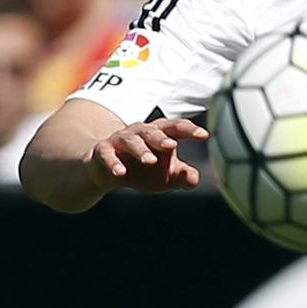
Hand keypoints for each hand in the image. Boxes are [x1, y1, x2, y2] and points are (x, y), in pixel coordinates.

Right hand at [86, 117, 208, 194]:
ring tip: (150, 161)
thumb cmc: (145, 171)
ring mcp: (120, 140)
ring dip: (141, 150)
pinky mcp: (102, 151)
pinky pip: (107, 154)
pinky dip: (113, 162)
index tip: (204, 135)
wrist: (107, 172)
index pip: (176, 128)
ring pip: (131, 140)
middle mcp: (141, 132)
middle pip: (153, 131)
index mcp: (161, 134)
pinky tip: (120, 173)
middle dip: (162, 138)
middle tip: (172, 145)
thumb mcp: (166, 176)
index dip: (190, 130)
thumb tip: (194, 179)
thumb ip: (181, 176)